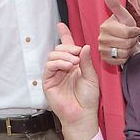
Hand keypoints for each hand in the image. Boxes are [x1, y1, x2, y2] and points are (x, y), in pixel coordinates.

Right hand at [43, 23, 99, 139]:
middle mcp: (63, 68)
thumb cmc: (88, 99)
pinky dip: (58, 62)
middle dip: (68, 48)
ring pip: (53, 55)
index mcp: (74, 65)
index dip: (64, 35)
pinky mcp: (48, 82)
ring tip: (74, 64)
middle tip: (77, 55)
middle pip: (59, 49)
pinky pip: (49, 66)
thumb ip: (86, 62)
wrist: (82, 114)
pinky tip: (68, 66)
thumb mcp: (91, 77)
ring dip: (64, 55)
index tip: (61, 25)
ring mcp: (54, 75)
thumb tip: (83, 46)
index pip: (67, 47)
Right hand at [98, 0, 139, 65]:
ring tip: (127, 44)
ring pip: (124, 53)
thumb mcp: (123, 15)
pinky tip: (123, 51)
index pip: (127, 33)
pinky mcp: (105, 60)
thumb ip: (115, 4)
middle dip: (132, 41)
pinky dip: (125, 57)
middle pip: (126, 43)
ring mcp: (102, 50)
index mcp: (105, 27)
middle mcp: (101, 39)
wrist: (122, 41)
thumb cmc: (124, 27)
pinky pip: (121, 61)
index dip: (134, 32)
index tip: (134, 30)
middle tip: (130, 38)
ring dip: (129, 49)